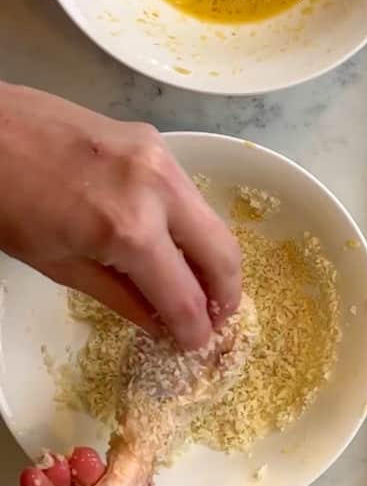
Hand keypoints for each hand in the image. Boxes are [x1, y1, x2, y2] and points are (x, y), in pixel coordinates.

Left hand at [0, 82, 240, 348]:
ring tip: (200, 286)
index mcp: (128, 229)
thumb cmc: (4, 200)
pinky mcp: (155, 140)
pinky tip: (176, 244)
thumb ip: (117, 295)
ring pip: (212, 220)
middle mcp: (158, 190)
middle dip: (226, 294)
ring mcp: (161, 158)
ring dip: (214, 259)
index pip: (182, 294)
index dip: (193, 328)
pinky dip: (192, 225)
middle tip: (217, 319)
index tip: (195, 345)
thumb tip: (157, 321)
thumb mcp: (56, 263)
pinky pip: (189, 192)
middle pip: (222, 253)